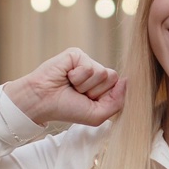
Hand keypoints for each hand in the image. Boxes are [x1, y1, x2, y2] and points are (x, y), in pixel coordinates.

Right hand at [4, 48, 125, 126]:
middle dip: (96, 91)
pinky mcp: (77, 54)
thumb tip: (126, 80)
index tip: (87, 102)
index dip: (105, 98)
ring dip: (85, 85)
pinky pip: (89, 67)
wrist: (42, 102)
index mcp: (102, 86)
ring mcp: (87, 62)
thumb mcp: (97, 115)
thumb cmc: (67, 109)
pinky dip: (77, 77)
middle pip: (113, 78)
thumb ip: (118, 102)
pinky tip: (66, 77)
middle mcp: (96, 73)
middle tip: (78, 94)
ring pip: (103, 72)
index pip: (119, 87)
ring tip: (71, 86)